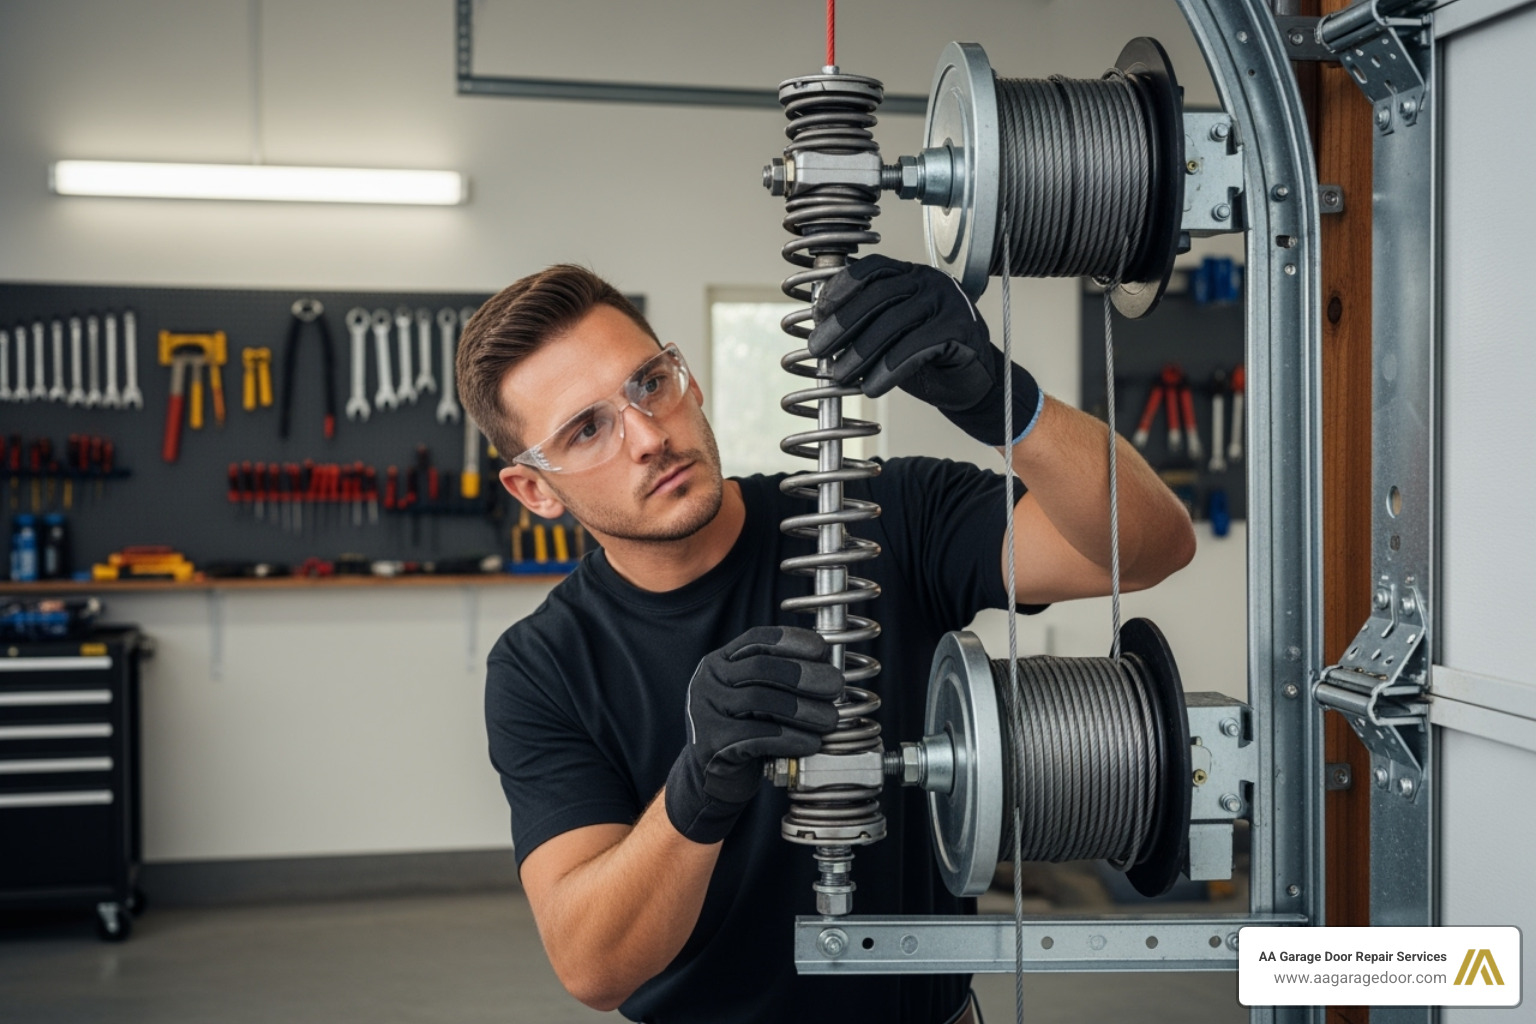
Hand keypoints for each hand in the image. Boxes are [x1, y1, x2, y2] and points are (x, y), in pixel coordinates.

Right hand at [664, 626, 841, 843]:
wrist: (713, 779)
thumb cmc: (745, 734)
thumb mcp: (758, 700)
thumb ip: (781, 681)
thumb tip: (829, 667)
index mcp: (720, 663)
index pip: (757, 640)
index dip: (792, 641)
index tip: (822, 649)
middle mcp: (707, 681)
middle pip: (760, 667)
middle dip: (804, 675)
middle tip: (835, 685)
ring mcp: (704, 711)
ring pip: (759, 700)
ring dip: (803, 709)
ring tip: (829, 719)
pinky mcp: (711, 743)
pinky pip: (757, 735)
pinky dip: (791, 738)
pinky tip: (811, 742)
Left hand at [809, 254, 1042, 445]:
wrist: (970, 383)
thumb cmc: (926, 357)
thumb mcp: (889, 335)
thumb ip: (864, 325)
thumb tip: (820, 332)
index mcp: (910, 275)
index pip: (870, 269)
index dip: (840, 288)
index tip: (818, 314)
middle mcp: (929, 281)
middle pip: (878, 295)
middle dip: (843, 325)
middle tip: (819, 350)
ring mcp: (948, 302)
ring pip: (894, 322)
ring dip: (860, 352)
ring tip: (840, 375)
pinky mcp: (959, 329)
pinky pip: (915, 347)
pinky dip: (888, 369)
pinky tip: (872, 387)